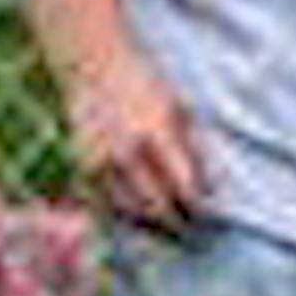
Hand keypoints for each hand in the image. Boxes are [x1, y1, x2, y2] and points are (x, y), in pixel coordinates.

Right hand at [61, 42, 206, 232]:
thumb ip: (198, 149)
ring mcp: (103, 160)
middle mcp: (129, 150)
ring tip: (167, 224)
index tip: (206, 216)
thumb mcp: (181, 107)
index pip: (184, 187)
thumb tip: (212, 190)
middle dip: (176, 223)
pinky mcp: (83, 166)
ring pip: (131, 210)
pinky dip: (125, 211)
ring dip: (151, 222)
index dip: (197, 208)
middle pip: (157, 206)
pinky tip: (138, 211)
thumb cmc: (145, 83)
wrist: (93, 64)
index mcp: (159, 131)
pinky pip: (107, 202)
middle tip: (190, 231)